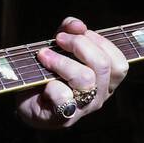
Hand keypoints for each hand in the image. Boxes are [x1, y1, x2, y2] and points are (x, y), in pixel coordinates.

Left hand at [14, 16, 128, 129]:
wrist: (25, 100)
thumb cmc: (46, 71)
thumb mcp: (59, 46)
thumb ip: (69, 31)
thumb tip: (77, 25)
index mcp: (106, 81)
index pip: (119, 63)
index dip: (100, 42)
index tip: (78, 32)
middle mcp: (99, 96)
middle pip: (103, 66)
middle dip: (79, 45)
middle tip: (58, 40)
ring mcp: (82, 108)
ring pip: (85, 79)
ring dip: (61, 61)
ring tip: (43, 55)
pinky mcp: (62, 117)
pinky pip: (63, 97)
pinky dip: (51, 85)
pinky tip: (42, 82)